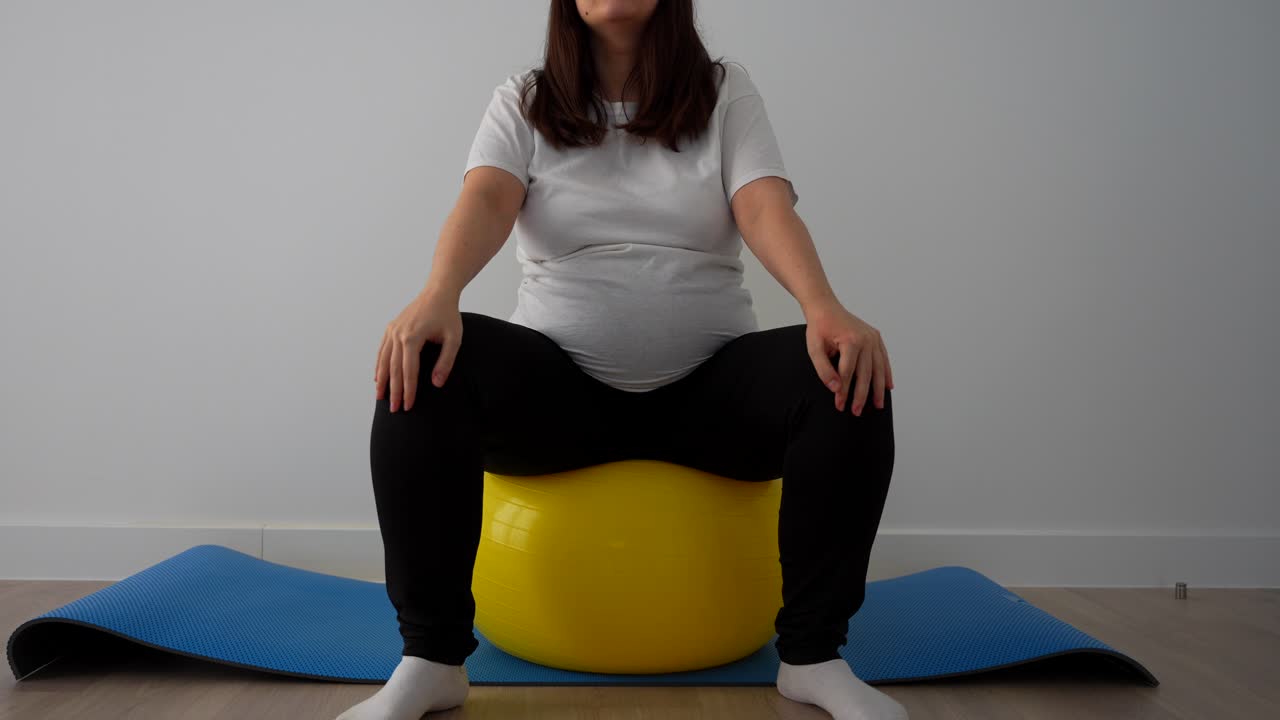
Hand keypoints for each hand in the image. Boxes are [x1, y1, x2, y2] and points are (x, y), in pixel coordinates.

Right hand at [375, 288, 462, 412]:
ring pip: (384, 360)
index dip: (408, 390)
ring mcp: (392, 330)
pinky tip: (378, 378)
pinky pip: (382, 350)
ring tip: (380, 398)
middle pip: (394, 368)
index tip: (408, 406)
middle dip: (394, 391)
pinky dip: (379, 365)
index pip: (409, 371)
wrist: (437, 293)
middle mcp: (398, 334)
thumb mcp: (454, 339)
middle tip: (394, 410)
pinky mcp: (391, 328)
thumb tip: (436, 384)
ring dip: (382, 381)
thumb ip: (446, 362)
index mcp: (412, 337)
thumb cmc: (448, 316)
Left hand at [803, 300, 894, 415]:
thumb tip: (835, 388)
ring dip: (878, 389)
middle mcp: (866, 339)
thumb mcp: (814, 349)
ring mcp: (873, 338)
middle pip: (865, 374)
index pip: (848, 373)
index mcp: (851, 341)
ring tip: (878, 405)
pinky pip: (883, 359)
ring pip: (878, 369)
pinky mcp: (876, 337)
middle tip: (857, 411)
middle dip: (861, 395)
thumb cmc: (819, 328)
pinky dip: (886, 373)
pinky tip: (888, 386)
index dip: (844, 392)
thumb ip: (823, 370)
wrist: (826, 308)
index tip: (840, 405)